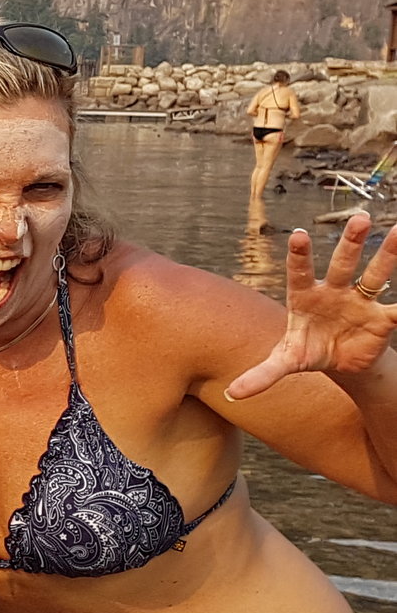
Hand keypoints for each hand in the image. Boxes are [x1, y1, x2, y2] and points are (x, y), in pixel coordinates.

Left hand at [227, 214, 396, 398]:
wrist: (340, 362)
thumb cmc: (308, 351)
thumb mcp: (286, 361)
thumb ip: (262, 374)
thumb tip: (232, 394)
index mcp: (305, 298)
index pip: (300, 273)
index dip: (300, 255)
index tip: (298, 235)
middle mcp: (334, 292)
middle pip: (343, 263)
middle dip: (351, 242)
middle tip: (361, 218)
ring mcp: (360, 302)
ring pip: (375, 274)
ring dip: (388, 254)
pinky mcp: (381, 318)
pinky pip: (396, 308)